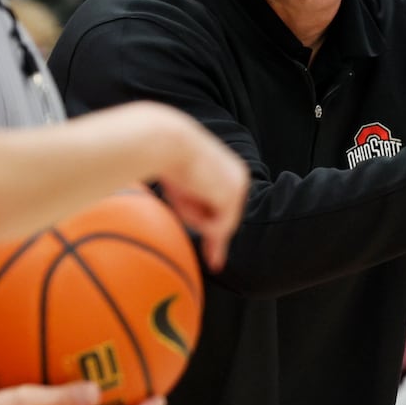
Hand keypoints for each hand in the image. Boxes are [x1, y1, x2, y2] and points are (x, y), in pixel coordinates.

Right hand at [151, 107, 248, 270]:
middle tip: (215, 263)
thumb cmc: (166, 158)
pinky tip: (184, 199)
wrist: (167, 141)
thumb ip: (192, 202)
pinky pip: (215, 227)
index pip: (227, 206)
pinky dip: (196, 220)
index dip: (218, 228)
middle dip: (217, 241)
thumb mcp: (182, 184)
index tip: (215, 252)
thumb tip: (194, 226)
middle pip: (227, 218)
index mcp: (229, 170)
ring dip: (193, 217)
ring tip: (176, 194)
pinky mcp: (230, 197)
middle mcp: (239, 178)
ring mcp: (238, 188)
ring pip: (218, 224)